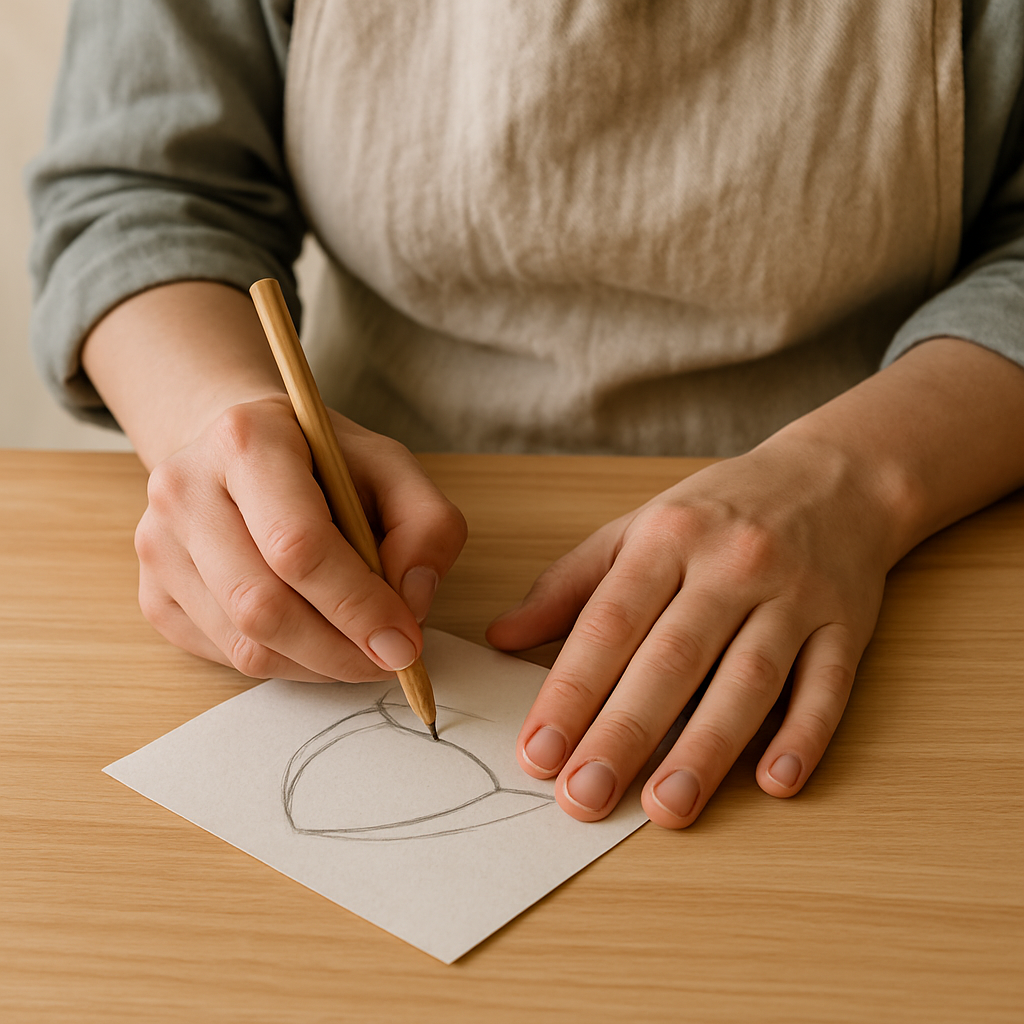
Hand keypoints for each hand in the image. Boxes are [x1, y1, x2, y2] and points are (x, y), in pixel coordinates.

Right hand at [135, 396, 466, 680]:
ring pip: (244, 644)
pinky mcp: (154, 595)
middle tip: (393, 659)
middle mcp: (184, 490)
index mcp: (246, 442)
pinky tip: (316, 637)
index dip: (357, 605)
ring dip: (319, 664)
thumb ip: (426, 525)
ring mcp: (159, 546)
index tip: (405, 640)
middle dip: (341, 649)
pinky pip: (225, 657)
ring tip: (361, 649)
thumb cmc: (322, 461)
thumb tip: (413, 601)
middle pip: (262, 605)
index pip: (297, 544)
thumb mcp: (393, 468)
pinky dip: (286, 664)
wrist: (240, 454)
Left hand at [486, 429, 899, 826]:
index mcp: (667, 539)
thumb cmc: (717, 513)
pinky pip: (827, 684)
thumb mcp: (636, 529)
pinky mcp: (846, 625)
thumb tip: (502, 638)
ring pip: (748, 678)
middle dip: (624, 732)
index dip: (570, 691)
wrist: (833, 478)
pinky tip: (774, 781)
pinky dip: (803, 735)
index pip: (609, 623)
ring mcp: (794, 595)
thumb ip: (569, 586)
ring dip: (706, 748)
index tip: (537, 752)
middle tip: (583, 797)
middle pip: (673, 658)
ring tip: (664, 807)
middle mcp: (731, 565)